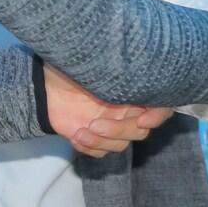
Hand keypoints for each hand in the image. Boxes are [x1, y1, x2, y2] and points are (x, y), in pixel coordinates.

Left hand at [43, 64, 173, 157]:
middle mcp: (129, 107)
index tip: (142, 119)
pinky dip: (91, 147)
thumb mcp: (98, 57)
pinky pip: (102, 151)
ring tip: (81, 131)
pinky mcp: (96, 135)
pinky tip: (76, 136)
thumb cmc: (74, 63)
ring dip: (102, 141)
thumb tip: (138, 59)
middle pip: (140, 130)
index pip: (161, 103)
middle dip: (119, 130)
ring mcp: (112, 123)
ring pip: (121, 144)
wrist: (46, 80)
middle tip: (96, 124)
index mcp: (135, 87)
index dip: (158, 115)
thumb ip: (121, 63)